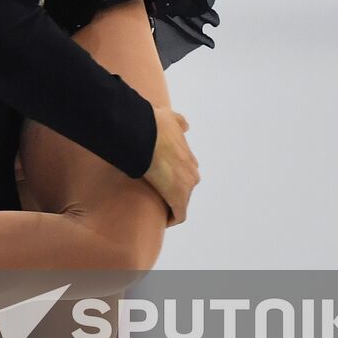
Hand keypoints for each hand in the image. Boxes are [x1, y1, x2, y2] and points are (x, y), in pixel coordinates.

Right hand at [141, 107, 198, 226]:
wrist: (145, 135)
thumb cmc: (154, 126)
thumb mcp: (170, 119)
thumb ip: (179, 122)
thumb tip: (186, 127)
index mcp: (189, 157)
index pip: (185, 172)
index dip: (173, 177)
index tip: (160, 178)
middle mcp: (192, 173)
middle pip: (184, 188)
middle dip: (172, 192)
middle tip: (154, 194)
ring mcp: (187, 186)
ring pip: (181, 201)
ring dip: (170, 205)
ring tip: (155, 206)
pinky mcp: (178, 199)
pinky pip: (179, 215)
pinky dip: (171, 218)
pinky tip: (161, 219)